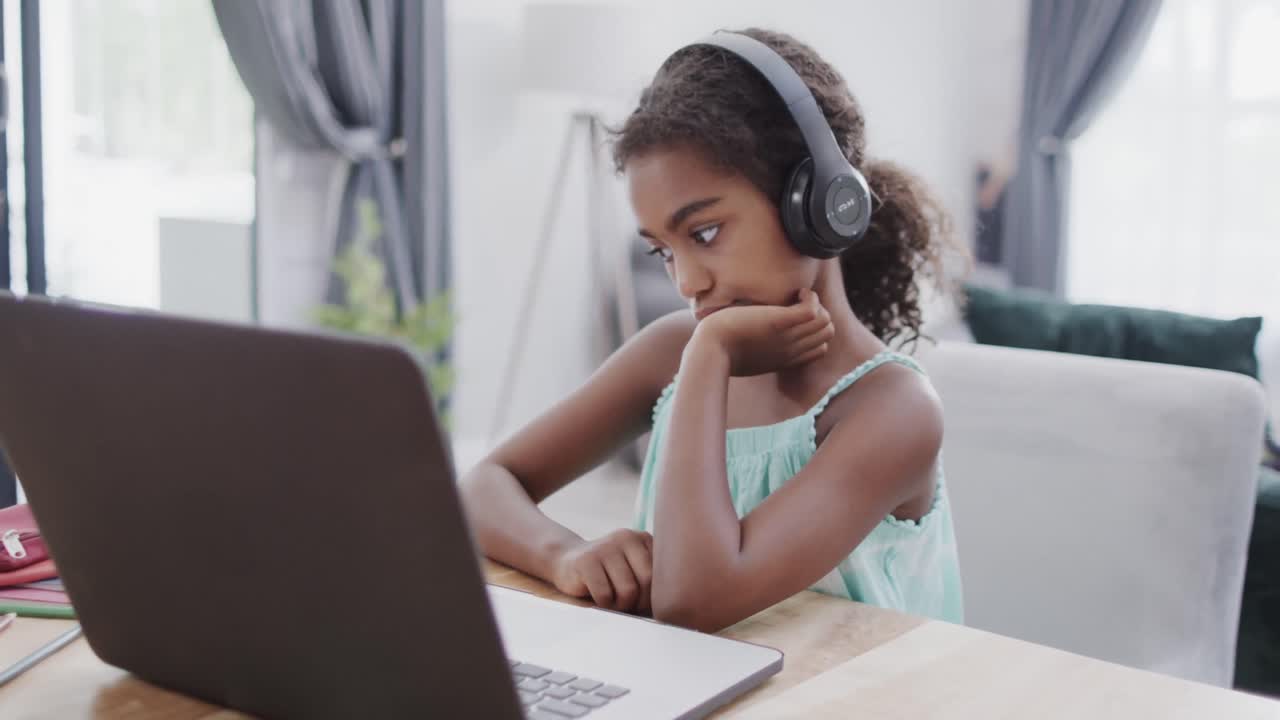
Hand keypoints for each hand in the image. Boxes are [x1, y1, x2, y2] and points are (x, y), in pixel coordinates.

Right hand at [550, 529, 652, 612]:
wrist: (567, 561)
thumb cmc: (608, 574)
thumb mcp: (634, 568)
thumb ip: (652, 577)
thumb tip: (671, 605)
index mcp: (642, 538)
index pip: (662, 573)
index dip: (653, 594)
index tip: (641, 599)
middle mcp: (626, 537)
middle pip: (647, 581)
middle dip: (639, 601)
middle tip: (627, 604)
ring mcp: (605, 547)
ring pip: (627, 591)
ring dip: (620, 605)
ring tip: (612, 600)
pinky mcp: (586, 561)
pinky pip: (605, 595)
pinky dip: (603, 604)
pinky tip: (597, 597)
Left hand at [691, 288, 833, 376]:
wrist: (709, 352)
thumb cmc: (718, 352)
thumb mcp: (746, 356)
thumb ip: (758, 349)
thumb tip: (753, 337)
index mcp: (785, 359)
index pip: (820, 348)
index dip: (814, 330)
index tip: (795, 318)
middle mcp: (792, 350)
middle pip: (827, 332)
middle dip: (819, 313)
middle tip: (796, 303)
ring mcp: (787, 337)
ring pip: (825, 321)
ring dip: (815, 304)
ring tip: (796, 297)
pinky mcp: (779, 322)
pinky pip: (812, 309)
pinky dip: (810, 297)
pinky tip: (795, 293)